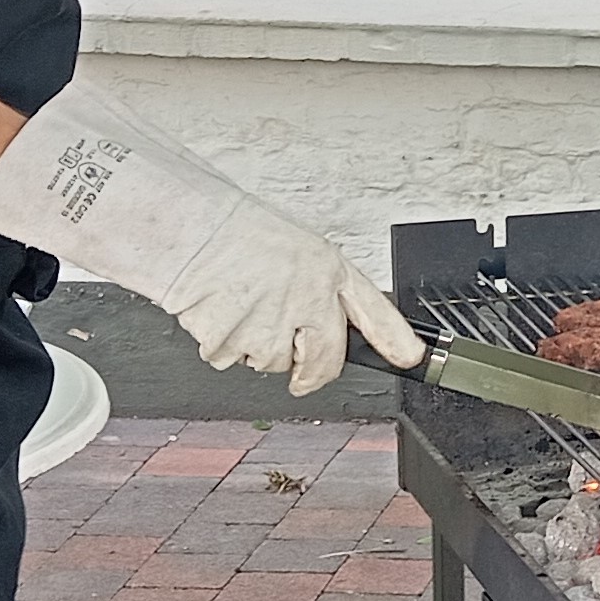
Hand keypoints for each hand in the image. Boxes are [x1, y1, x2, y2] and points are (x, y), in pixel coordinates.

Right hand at [0, 80, 425, 395]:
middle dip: (311, 372)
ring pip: (273, 363)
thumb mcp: (293, 252)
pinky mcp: (235, 340)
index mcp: (327, 269)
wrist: (187, 228)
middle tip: (301, 372)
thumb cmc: (235, 234)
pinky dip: (223, 343)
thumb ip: (317, 291)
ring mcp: (272, 322)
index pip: (373, 310)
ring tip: (241, 304)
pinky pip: (233, 359)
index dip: (396, 339)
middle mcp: (308, 298)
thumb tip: (333, 329)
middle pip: (324, 362)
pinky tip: (219, 309)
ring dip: (257, 346)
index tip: (412, 359)